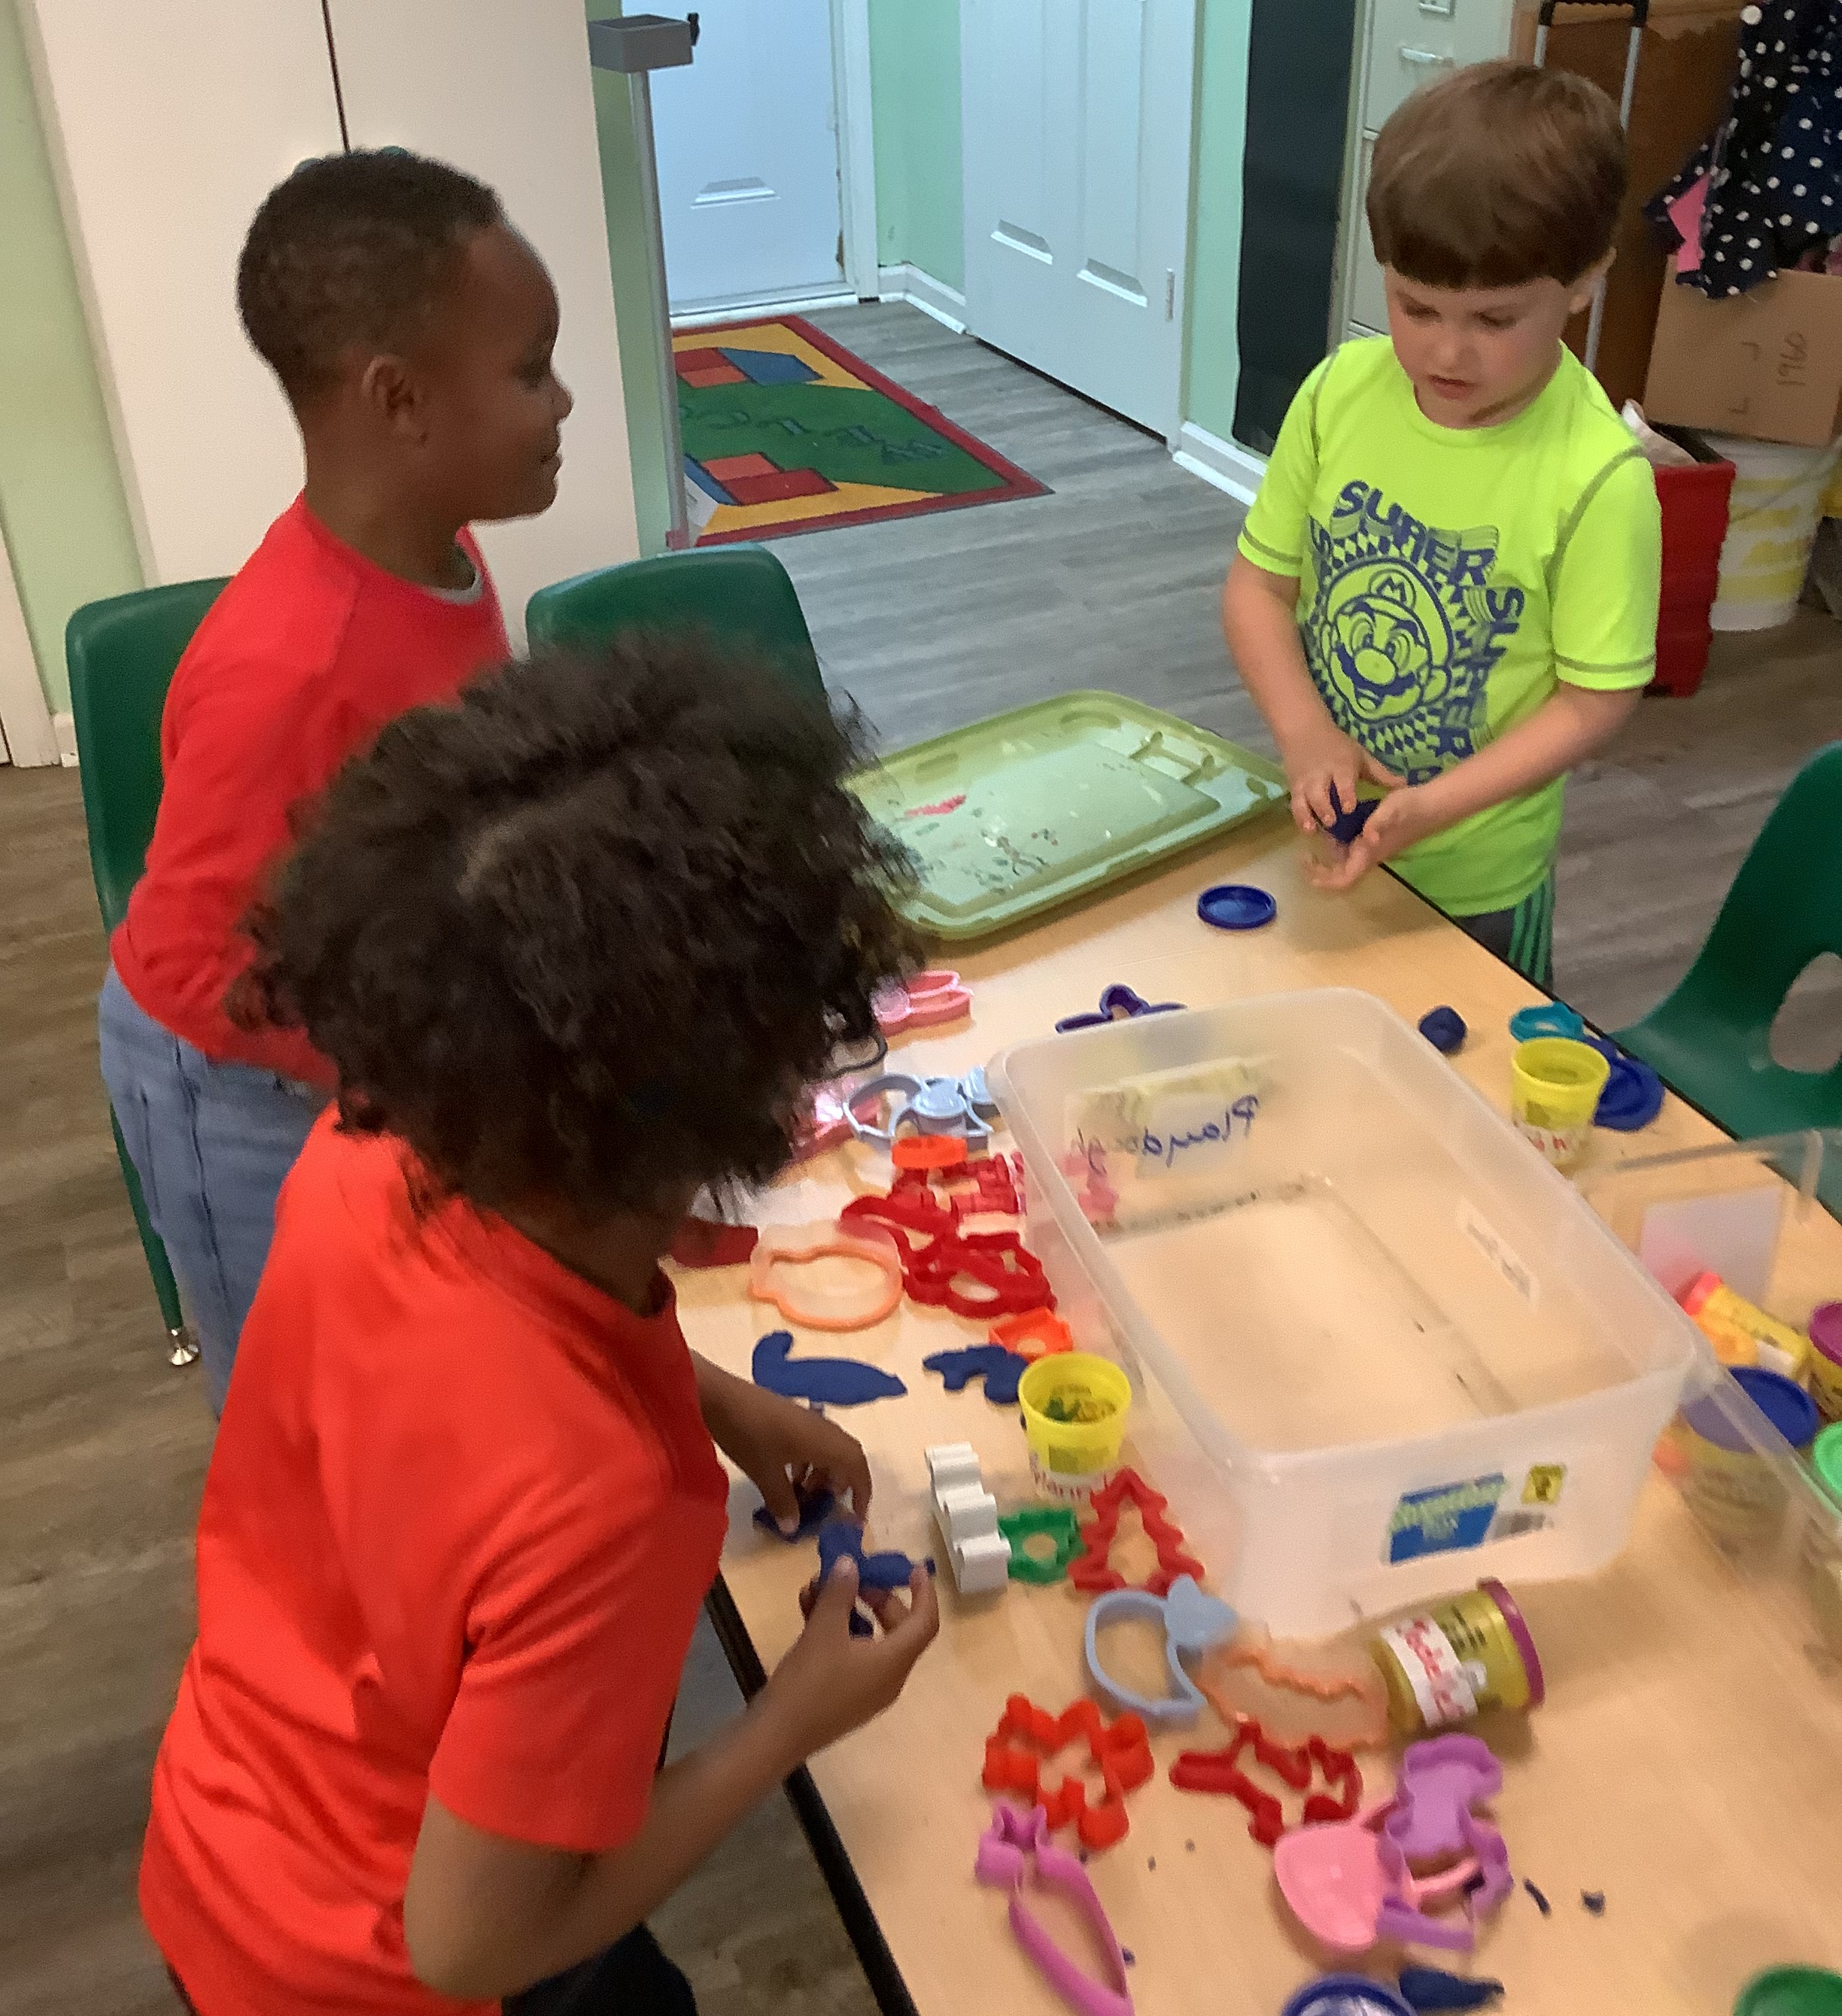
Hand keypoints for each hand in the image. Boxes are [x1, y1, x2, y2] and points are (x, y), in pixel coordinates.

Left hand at [695, 1361, 873, 1530]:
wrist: (719, 1397)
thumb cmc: (749, 1436)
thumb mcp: (765, 1474)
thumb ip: (782, 1502)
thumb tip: (793, 1528)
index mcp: (824, 1441)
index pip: (857, 1466)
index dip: (862, 1492)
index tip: (856, 1516)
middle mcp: (822, 1428)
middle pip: (846, 1456)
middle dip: (841, 1483)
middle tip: (824, 1506)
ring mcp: (806, 1420)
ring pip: (828, 1449)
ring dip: (822, 1473)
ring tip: (803, 1495)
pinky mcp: (791, 1417)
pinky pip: (812, 1442)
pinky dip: (808, 1462)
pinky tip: (787, 1476)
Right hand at [763, 1557, 939, 1758]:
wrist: (776, 1737)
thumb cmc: (808, 1682)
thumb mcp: (823, 1630)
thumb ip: (840, 1592)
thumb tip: (850, 1563)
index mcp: (894, 1662)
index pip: (925, 1622)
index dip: (923, 1592)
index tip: (912, 1567)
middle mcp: (888, 1677)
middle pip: (897, 1628)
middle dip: (878, 1597)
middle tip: (854, 1576)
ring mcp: (867, 1689)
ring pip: (870, 1639)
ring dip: (849, 1610)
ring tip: (818, 1587)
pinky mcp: (845, 1695)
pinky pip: (852, 1654)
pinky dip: (837, 1631)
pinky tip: (808, 1609)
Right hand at [1279, 718, 1402, 835]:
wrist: (1304, 731)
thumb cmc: (1337, 746)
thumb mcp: (1360, 756)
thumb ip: (1380, 774)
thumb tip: (1404, 785)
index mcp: (1341, 765)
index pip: (1342, 780)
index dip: (1345, 794)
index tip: (1349, 808)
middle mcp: (1321, 775)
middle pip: (1320, 792)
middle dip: (1324, 807)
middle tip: (1331, 823)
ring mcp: (1305, 782)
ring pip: (1303, 799)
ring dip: (1307, 815)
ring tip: (1312, 830)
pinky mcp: (1294, 787)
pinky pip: (1295, 803)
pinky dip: (1299, 816)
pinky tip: (1305, 828)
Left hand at [1304, 782, 1439, 889]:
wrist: (1432, 804)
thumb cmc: (1411, 807)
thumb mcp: (1392, 809)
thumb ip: (1379, 822)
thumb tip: (1369, 837)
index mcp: (1368, 854)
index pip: (1343, 880)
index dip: (1323, 879)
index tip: (1308, 863)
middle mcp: (1367, 856)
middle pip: (1339, 875)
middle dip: (1319, 869)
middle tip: (1304, 854)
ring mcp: (1369, 849)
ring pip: (1342, 860)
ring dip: (1327, 854)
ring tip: (1315, 834)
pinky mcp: (1372, 840)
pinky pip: (1349, 848)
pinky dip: (1336, 841)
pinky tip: (1331, 824)